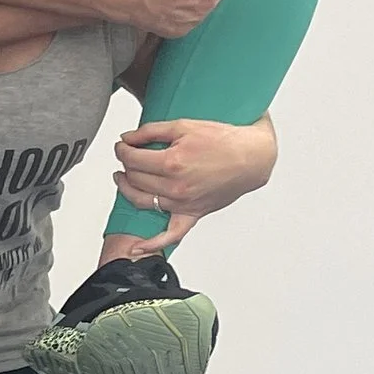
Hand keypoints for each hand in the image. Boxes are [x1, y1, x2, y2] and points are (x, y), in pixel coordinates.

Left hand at [109, 115, 276, 253]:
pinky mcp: (192, 214)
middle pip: (135, 179)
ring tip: (123, 179)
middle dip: (126, 165)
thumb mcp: (184, 126)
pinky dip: (153, 244)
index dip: (122, 150)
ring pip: (143, 202)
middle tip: (127, 156)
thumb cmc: (224, 141)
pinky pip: (171, 235)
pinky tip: (137, 248)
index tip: (122, 146)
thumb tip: (128, 138)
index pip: (132, 159)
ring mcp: (183, 203)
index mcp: (172, 163)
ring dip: (127, 190)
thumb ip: (150, 131)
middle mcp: (176, 187)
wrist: (252, 158)